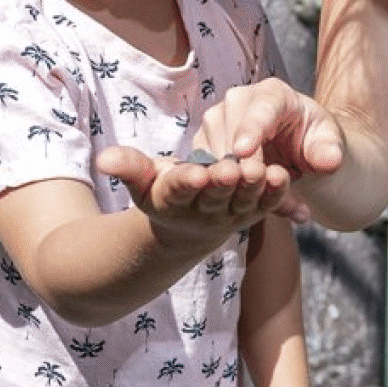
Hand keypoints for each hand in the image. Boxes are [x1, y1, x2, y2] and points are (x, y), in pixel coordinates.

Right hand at [95, 146, 293, 253]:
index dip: (186, 182)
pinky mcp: (252, 212)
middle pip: (215, 196)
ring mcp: (230, 214)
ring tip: (264, 170)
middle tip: (231, 169)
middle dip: (223, 183)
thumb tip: (102, 159)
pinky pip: (267, 204)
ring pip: (244, 201)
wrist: (188, 227)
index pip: (179, 189)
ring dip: (255, 188)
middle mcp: (203, 211)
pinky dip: (277, 194)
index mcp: (172, 200)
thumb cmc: (161, 191)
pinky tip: (284, 177)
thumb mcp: (142, 180)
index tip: (195, 173)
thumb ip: (128, 167)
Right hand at [194, 80, 345, 215]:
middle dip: (242, 168)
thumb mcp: (328, 142)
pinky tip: (247, 200)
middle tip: (263, 194)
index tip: (242, 152)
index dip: (249, 131)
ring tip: (266, 200)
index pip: (259, 110)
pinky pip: (207, 170)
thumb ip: (329, 151)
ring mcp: (217, 121)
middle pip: (229, 134)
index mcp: (272, 93)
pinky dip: (225, 189)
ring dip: (236, 183)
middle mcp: (238, 101)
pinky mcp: (204, 143)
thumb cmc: (312, 139)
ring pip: (215, 155)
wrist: (297, 150)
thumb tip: (329, 160)